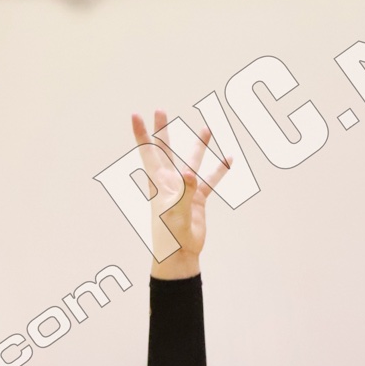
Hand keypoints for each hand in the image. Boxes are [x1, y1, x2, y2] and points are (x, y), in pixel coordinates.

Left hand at [131, 110, 229, 277]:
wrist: (180, 255)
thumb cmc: (170, 236)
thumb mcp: (175, 213)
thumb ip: (183, 191)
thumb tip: (190, 174)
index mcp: (158, 183)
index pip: (147, 153)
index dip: (141, 134)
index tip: (135, 115)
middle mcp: (170, 182)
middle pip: (165, 150)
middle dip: (163, 130)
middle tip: (160, 110)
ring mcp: (185, 189)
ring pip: (192, 161)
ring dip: (199, 146)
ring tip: (207, 128)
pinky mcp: (198, 200)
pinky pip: (210, 181)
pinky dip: (219, 170)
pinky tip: (229, 159)